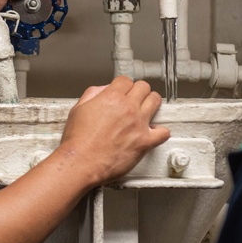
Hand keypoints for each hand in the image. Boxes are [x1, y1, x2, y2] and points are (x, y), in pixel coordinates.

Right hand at [53, 76, 169, 189]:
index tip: (123, 90)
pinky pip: (163, 132)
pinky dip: (161, 131)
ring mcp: (138, 124)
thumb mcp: (78, 109)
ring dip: (151, 103)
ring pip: (155, 102)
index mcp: (111, 98)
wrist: (81, 162)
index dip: (123, 85)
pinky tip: (154, 132)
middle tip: (136, 97)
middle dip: (139, 90)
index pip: (125, 80)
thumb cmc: (78, 141)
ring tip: (147, 108)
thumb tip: (101, 91)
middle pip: (144, 87)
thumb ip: (91, 95)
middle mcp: (128, 108)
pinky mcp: (144, 142)